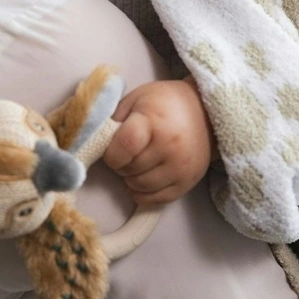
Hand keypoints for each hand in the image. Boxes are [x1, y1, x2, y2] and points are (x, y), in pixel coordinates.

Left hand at [103, 77, 216, 205]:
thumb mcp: (136, 99)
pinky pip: (154, 200)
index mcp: (154, 122)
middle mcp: (170, 147)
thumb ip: (114, 119)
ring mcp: (180, 168)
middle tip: (127, 151)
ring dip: (131, 178)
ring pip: (139, 187)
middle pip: (129, 169)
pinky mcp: (188, 183)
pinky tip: (145, 176)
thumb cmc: (164, 102)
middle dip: (121, 163)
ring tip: (137, 161)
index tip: (112, 148)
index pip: (123, 148)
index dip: (111, 153)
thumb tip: (95, 143)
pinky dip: (143, 192)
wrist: (204, 111)